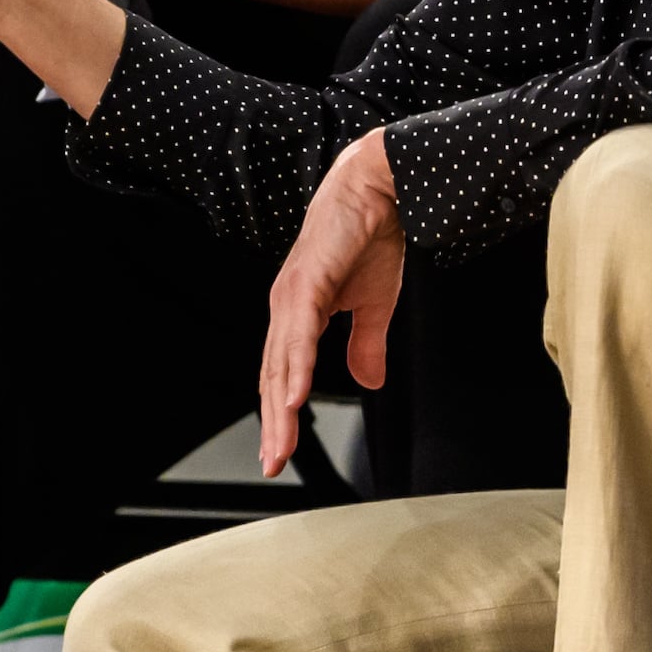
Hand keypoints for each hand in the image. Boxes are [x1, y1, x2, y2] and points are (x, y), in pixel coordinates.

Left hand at [258, 127, 405, 474]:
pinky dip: (295, 368)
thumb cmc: (371, 237)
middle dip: (274, 424)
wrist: (378, 187)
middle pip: (273, 376)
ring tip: (280, 446)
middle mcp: (286, 307)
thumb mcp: (373, 305)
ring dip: (280, 408)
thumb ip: (366, 345)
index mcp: (297, 312)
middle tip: (273, 463)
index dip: (281, 414)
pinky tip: (294, 397)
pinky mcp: (307, 282)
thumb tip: (367, 383)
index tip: (281, 452)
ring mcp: (291, 294)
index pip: (283, 373)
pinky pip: (299, 334)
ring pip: (282, 362)